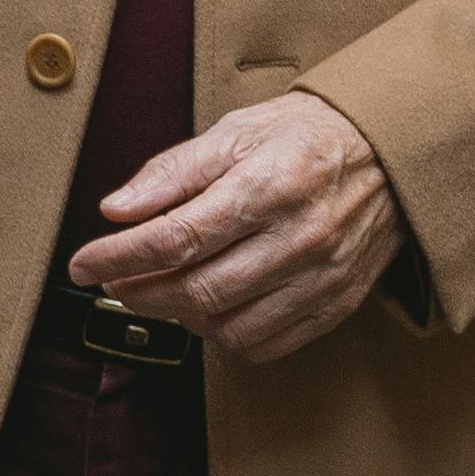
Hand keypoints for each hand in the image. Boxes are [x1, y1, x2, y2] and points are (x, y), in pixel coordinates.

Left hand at [72, 91, 406, 360]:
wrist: (390, 152)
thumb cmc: (306, 136)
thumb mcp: (237, 130)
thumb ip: (173, 172)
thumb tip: (116, 210)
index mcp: (269, 185)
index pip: (176, 238)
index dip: (119, 257)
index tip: (84, 263)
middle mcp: (299, 236)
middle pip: (196, 290)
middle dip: (139, 293)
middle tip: (115, 280)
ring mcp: (321, 276)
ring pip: (227, 327)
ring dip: (178, 317)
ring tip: (162, 290)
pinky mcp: (336, 304)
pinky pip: (265, 345)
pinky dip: (224, 336)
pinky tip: (210, 308)